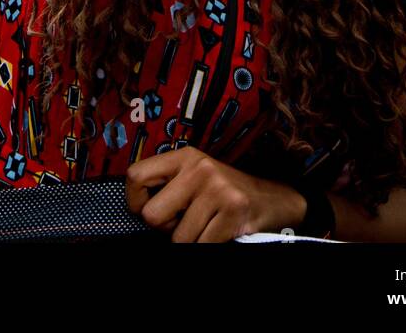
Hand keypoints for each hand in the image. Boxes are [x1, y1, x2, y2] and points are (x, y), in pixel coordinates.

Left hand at [126, 146, 307, 243]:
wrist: (271, 200)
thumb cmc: (222, 194)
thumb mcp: (193, 178)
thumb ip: (167, 187)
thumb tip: (137, 211)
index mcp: (184, 156)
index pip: (135, 176)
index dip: (134, 201)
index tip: (146, 211)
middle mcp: (199, 168)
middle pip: (152, 215)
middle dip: (164, 229)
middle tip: (182, 223)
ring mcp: (217, 188)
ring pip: (177, 239)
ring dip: (190, 241)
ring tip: (206, 226)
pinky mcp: (233, 210)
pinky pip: (201, 246)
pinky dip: (206, 248)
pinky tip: (218, 234)